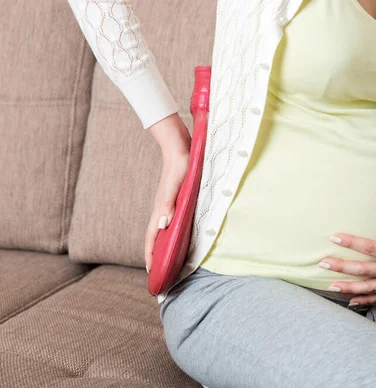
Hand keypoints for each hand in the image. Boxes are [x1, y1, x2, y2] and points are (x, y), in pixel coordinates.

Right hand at [144, 113, 190, 271]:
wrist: (179, 146)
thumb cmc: (180, 165)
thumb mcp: (176, 185)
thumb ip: (168, 204)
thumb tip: (162, 226)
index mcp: (160, 209)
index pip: (152, 237)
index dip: (150, 255)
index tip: (151, 273)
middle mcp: (161, 209)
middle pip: (154, 237)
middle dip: (154, 255)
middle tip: (159, 273)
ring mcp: (166, 204)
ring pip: (161, 230)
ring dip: (161, 245)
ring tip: (165, 259)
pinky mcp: (173, 198)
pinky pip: (168, 221)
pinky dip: (169, 233)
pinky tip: (175, 235)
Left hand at [319, 194, 375, 305]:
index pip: (370, 248)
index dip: (351, 243)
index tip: (334, 238)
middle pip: (365, 271)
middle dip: (342, 268)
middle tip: (323, 263)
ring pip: (370, 288)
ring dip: (349, 288)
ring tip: (331, 286)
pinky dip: (365, 300)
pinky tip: (350, 301)